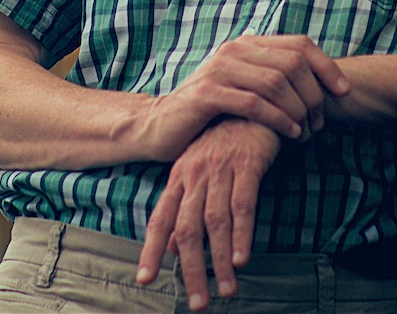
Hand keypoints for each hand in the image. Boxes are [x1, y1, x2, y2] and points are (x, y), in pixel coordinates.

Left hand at [136, 118, 280, 309]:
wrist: (251, 103)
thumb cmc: (224, 143)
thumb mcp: (198, 172)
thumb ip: (185, 210)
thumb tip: (170, 248)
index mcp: (179, 178)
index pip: (160, 220)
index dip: (151, 250)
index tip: (144, 280)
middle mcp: (195, 174)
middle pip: (187, 228)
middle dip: (191, 269)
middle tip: (198, 302)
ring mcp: (220, 168)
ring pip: (215, 222)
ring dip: (220, 260)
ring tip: (226, 290)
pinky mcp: (247, 164)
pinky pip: (243, 203)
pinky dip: (242, 233)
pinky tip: (242, 258)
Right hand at [138, 34, 349, 160]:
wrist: (160, 126)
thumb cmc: (210, 112)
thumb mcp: (243, 87)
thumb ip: (271, 78)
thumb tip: (318, 83)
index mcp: (247, 44)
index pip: (300, 45)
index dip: (327, 67)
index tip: (343, 93)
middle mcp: (235, 50)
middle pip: (293, 63)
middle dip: (314, 95)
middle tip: (320, 124)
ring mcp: (220, 69)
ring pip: (277, 82)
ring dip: (300, 110)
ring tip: (307, 133)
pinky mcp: (208, 93)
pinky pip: (255, 103)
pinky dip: (279, 119)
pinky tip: (290, 134)